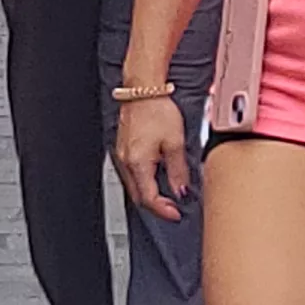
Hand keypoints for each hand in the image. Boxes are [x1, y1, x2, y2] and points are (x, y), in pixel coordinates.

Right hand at [114, 95, 195, 221]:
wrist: (143, 90)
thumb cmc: (157, 110)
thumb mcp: (175, 142)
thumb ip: (178, 171)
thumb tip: (182, 191)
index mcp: (138, 163)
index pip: (149, 198)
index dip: (163, 210)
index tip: (176, 214)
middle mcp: (126, 161)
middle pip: (138, 196)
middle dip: (156, 206)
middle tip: (173, 208)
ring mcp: (122, 155)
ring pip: (134, 185)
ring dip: (149, 194)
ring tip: (167, 195)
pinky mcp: (123, 148)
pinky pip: (131, 173)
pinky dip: (144, 181)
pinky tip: (155, 177)